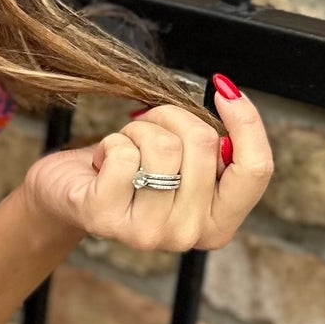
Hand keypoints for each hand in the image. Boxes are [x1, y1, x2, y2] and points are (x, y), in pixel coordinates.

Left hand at [21, 77, 270, 253]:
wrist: (68, 192)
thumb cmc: (129, 170)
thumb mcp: (182, 160)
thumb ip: (213, 146)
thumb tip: (228, 95)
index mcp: (219, 223)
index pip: (256, 171)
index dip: (247, 123)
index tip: (223, 88)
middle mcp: (189, 234)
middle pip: (206, 144)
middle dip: (173, 117)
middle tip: (148, 127)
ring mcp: (149, 233)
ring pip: (165, 146)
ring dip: (140, 130)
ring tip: (126, 147)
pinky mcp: (107, 218)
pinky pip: (125, 153)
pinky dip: (112, 142)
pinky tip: (104, 161)